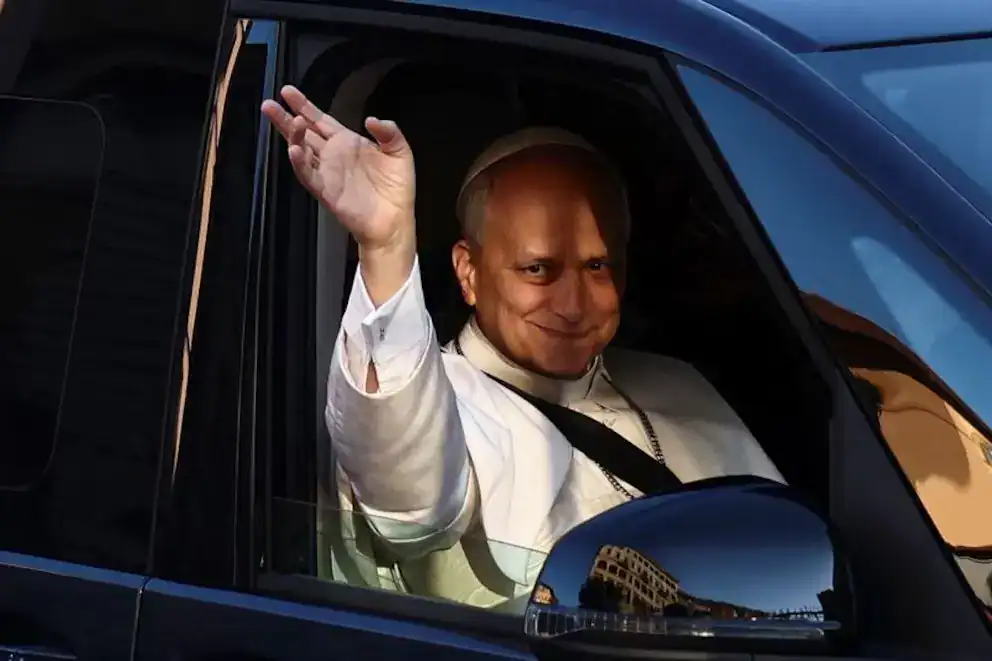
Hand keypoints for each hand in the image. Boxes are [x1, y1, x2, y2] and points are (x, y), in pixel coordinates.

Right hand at [261, 85, 415, 253]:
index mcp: (347, 142)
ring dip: (293, 136)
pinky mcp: (325, 191)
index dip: (304, 106)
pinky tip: (294, 150)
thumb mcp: (400, 152)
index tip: (287, 91)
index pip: (321, 120)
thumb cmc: (397, 187)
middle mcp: (332, 155)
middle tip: (268, 104)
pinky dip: (300, 163)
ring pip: (302, 150)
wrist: (395, 219)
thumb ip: (389, 132)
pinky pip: (308, 175)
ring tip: (289, 121)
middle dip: (286, 118)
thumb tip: (371, 119)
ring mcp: (327, 173)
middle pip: (304, 132)